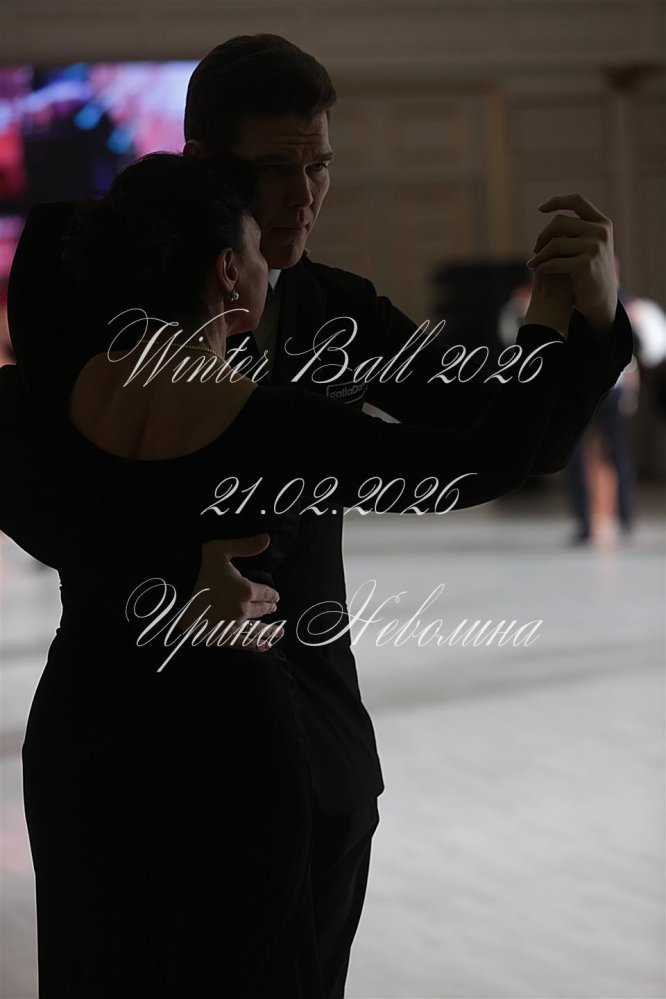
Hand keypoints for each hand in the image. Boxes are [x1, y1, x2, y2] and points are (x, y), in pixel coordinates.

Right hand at [180, 534, 283, 651]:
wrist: (172, 591)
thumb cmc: (196, 568)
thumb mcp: (220, 551)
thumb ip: (245, 546)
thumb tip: (267, 538)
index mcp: (245, 589)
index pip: (266, 593)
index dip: (272, 595)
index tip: (275, 596)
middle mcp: (242, 609)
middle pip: (261, 610)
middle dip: (269, 608)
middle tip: (273, 608)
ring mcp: (232, 625)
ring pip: (256, 628)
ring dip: (269, 630)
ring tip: (278, 632)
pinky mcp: (221, 636)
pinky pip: (243, 643)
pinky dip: (256, 645)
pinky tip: (265, 646)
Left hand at [527, 194, 618, 332]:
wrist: (600, 300)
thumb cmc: (588, 271)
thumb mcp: (587, 245)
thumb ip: (575, 230)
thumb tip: (549, 212)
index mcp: (602, 223)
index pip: (577, 201)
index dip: (557, 201)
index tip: (540, 208)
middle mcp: (600, 232)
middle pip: (559, 222)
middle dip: (543, 236)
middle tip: (536, 250)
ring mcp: (595, 247)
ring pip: (554, 243)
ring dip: (540, 255)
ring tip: (533, 263)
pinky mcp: (585, 264)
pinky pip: (554, 262)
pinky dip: (543, 266)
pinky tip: (537, 270)